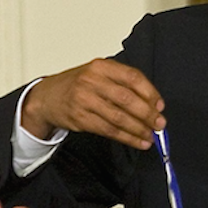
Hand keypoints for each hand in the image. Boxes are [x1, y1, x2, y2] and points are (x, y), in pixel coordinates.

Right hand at [22, 59, 164, 149]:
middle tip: (160, 124)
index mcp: (101, 67)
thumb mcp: (98, 74)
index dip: (150, 93)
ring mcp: (84, 100)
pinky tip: (137, 141)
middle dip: (147, 114)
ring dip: (138, 129)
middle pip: (127, 99)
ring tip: (150, 136)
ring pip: (118, 118)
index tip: (160, 106)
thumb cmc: (77, 85)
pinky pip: (109, 130)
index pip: (132, 77)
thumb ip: (122, 84)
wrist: (47, 97)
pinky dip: (126, 138)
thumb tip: (152, 103)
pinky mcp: (80, 119)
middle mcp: (91, 81)